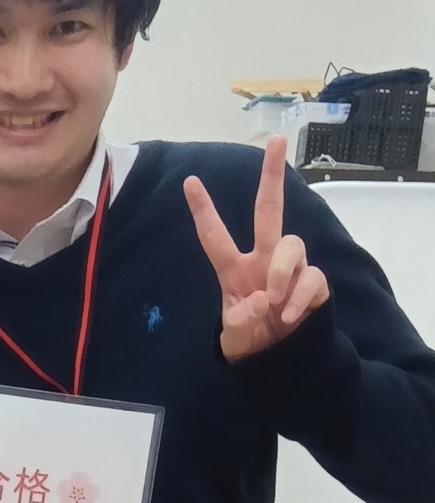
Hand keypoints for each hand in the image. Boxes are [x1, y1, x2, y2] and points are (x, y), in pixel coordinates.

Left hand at [184, 135, 329, 361]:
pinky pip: (311, 276)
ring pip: (291, 245)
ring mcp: (289, 268)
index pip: (214, 236)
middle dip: (272, 175)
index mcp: (233, 269)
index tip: (189, 181)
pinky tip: (290, 316)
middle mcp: (262, 260)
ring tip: (276, 307)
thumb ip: (238, 323)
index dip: (203, 210)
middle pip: (269, 210)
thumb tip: (261, 300)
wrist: (282, 362)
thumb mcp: (233, 340)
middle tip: (277, 140)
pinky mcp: (314, 281)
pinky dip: (300, 297)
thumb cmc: (251, 343)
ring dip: (282, 274)